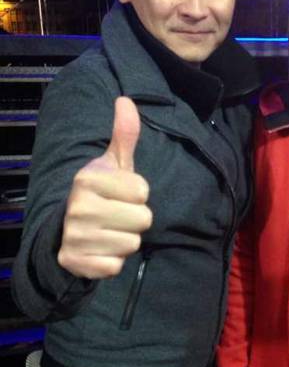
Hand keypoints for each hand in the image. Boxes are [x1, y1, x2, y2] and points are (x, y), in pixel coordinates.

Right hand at [57, 97, 152, 279]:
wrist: (67, 231)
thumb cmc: (101, 193)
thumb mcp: (113, 164)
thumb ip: (124, 135)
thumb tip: (126, 100)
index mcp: (87, 178)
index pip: (143, 191)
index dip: (138, 195)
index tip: (121, 194)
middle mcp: (78, 206)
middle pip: (143, 219)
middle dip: (134, 219)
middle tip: (115, 216)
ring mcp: (76, 236)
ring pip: (132, 243)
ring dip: (125, 240)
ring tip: (108, 232)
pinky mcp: (77, 262)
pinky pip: (116, 266)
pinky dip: (112, 261)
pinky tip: (100, 250)